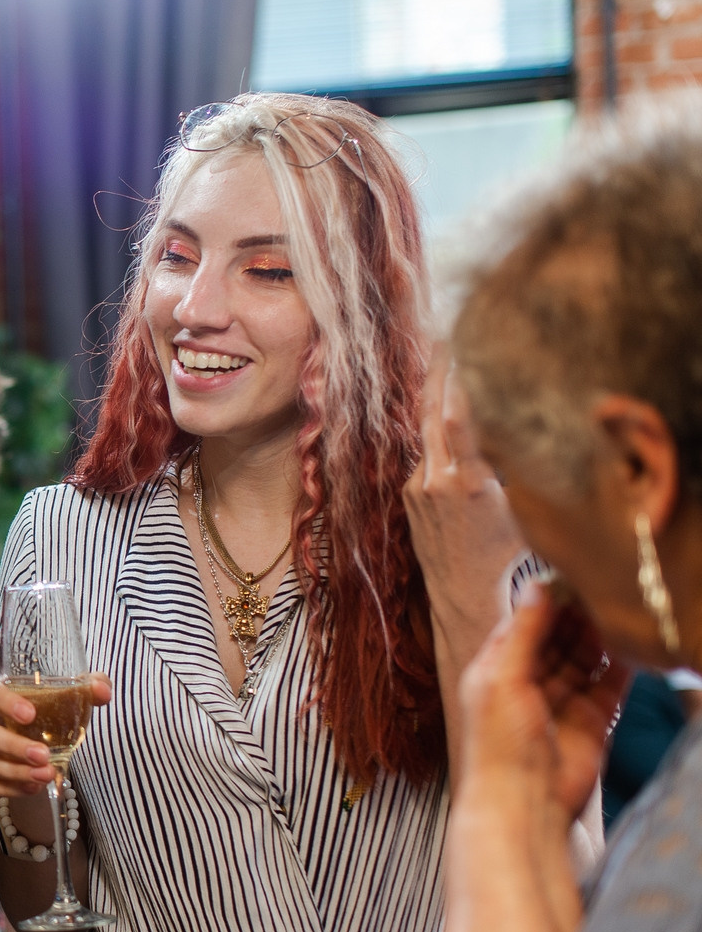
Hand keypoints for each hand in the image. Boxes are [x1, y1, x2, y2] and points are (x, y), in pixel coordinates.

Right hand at [0, 674, 111, 797]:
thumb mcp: (59, 698)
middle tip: (43, 756)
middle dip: (10, 746)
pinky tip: (31, 787)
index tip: (30, 714)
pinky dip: (5, 789)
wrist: (14, 738)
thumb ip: (84, 689)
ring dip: (13, 771)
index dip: (3, 702)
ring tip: (45, 775)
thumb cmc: (36, 712)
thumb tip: (102, 692)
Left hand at [404, 342, 524, 669]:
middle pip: (434, 409)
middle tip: (445, 328)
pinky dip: (436, 426)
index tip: (463, 336)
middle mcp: (432, 479)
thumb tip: (514, 427)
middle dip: (440, 369)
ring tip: (443, 354)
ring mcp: (415, 486)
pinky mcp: (409, 494)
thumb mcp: (522, 510)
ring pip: (427, 428)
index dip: (461, 373)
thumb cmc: (507, 564)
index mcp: (464, 481)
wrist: (463, 603)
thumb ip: (511, 466)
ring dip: (436, 393)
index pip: (461, 412)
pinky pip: (425, 450)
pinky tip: (445, 407)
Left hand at [459, 582, 626, 827]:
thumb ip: (524, 632)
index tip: (573, 573)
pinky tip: (633, 644)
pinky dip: (621, 665)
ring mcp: (562, 700)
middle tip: (603, 588)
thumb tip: (538, 585)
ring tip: (620, 609)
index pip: (523, 623)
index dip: (547, 600)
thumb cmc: (500, 745)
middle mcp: (528, 681)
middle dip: (578, 615)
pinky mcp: (592, 719)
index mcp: (497, 668)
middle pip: (558, 637)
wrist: (523, 803)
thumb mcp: (505, 679)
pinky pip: (609, 684)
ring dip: (600, 637)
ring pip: (585, 658)